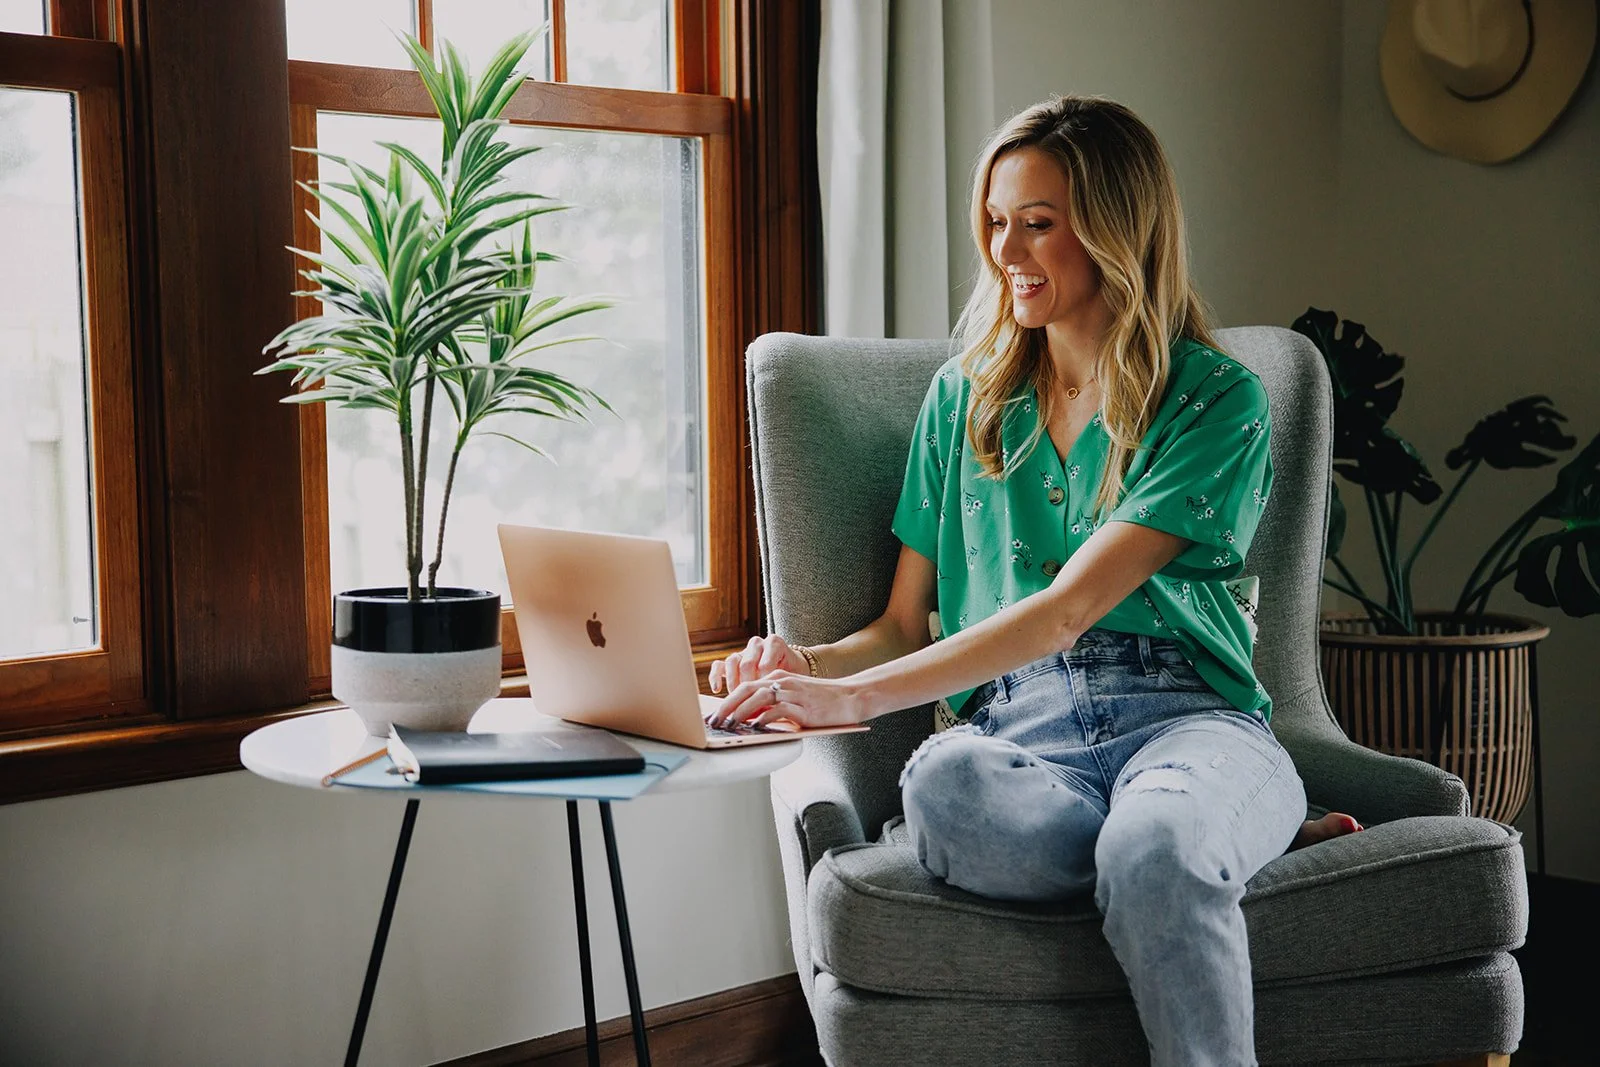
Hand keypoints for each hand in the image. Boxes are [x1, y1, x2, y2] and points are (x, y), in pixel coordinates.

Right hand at [708, 635, 809, 694]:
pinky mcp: (732, 661)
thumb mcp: (793, 676)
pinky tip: (717, 690)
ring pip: (732, 661)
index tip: (766, 699)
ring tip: (739, 697)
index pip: (765, 665)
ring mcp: (743, 651)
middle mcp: (757, 644)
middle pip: (747, 664)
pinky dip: (715, 677)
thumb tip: (770, 709)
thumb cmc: (793, 673)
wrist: (791, 666)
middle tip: (752, 702)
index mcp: (774, 643)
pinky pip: (719, 665)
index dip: (764, 685)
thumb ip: (782, 685)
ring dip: (734, 683)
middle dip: (749, 686)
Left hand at [709, 670, 869, 730]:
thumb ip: (773, 704)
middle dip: (726, 706)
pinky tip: (756, 727)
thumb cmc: (823, 701)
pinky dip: (765, 718)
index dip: (726, 700)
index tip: (715, 715)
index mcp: (778, 677)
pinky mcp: (803, 706)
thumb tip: (751, 719)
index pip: (745, 686)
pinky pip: (779, 710)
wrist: (851, 697)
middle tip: (714, 722)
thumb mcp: (794, 697)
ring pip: (759, 698)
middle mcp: (783, 682)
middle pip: (746, 690)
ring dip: (741, 712)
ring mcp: (793, 693)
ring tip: (729, 725)